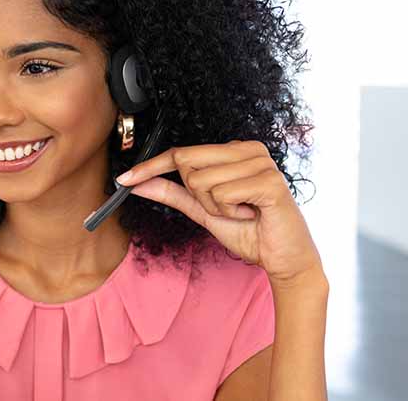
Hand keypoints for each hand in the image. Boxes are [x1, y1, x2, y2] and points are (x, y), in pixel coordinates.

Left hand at [115, 140, 322, 286]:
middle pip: (187, 162)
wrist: (283, 258)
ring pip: (202, 181)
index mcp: (233, 151)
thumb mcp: (202, 210)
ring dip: (216, 207)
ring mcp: (261, 162)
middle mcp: (248, 149)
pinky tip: (252, 214)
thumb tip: (138, 182)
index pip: (181, 152)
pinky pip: (222, 194)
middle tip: (226, 208)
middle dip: (197, 196)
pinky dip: (231, 211)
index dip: (150, 166)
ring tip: (242, 211)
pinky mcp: (269, 180)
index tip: (124, 179)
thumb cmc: (249, 231)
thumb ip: (173, 193)